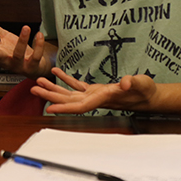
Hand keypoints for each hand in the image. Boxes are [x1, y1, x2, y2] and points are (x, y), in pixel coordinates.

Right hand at [0, 15, 53, 77]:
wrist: (34, 66)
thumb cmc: (16, 51)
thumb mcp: (3, 37)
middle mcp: (7, 61)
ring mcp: (19, 65)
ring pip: (18, 54)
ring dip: (22, 41)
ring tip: (26, 27)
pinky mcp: (32, 66)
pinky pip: (36, 56)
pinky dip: (38, 45)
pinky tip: (39, 35)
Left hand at [31, 67, 157, 114]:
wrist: (148, 95)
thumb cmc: (145, 90)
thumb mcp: (142, 84)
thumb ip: (133, 83)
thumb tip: (125, 83)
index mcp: (103, 98)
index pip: (80, 106)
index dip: (64, 107)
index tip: (49, 108)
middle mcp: (95, 99)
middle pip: (68, 101)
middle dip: (50, 96)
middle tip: (33, 90)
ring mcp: (94, 95)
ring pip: (69, 94)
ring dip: (53, 88)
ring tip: (38, 82)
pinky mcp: (95, 89)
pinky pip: (76, 85)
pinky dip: (65, 79)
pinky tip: (56, 72)